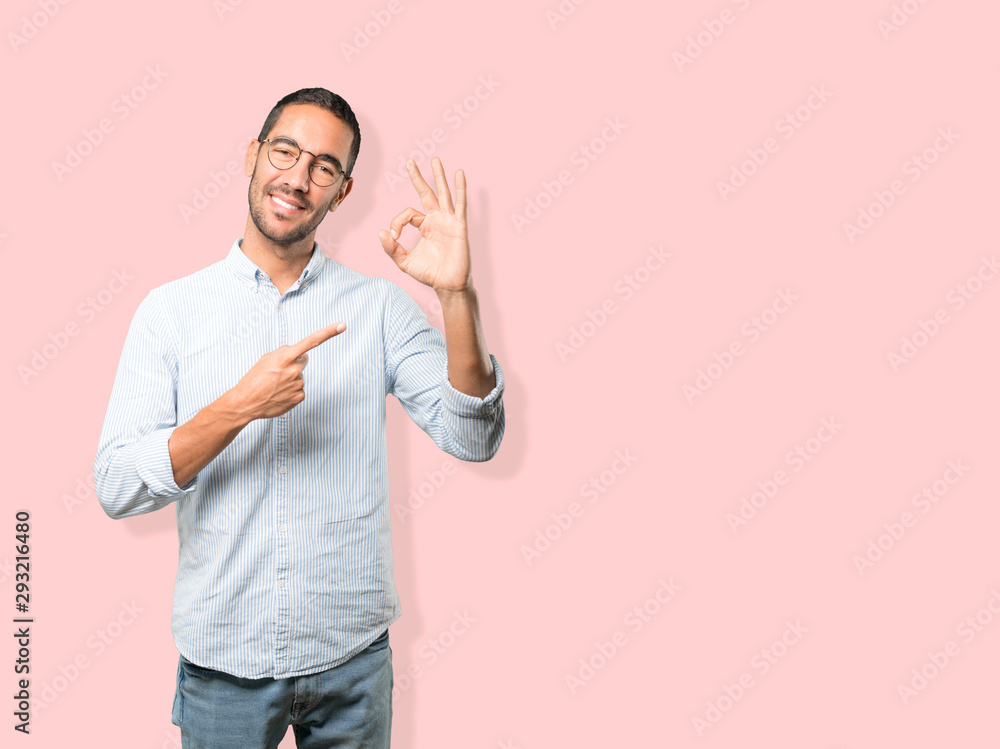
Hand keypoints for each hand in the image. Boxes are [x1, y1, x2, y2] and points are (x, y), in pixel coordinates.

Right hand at [229, 323, 345, 420]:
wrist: (245, 403)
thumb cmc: (253, 379)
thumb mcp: (266, 359)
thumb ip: (284, 352)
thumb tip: (298, 354)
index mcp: (285, 357)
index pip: (311, 341)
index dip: (328, 332)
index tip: (342, 326)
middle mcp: (295, 370)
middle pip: (303, 360)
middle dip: (295, 362)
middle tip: (278, 372)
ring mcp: (298, 384)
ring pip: (300, 376)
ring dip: (291, 378)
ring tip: (274, 385)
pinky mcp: (300, 397)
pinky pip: (299, 389)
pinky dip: (291, 390)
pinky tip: (279, 393)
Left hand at [378, 157, 470, 291]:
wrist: (447, 285)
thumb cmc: (429, 274)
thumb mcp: (404, 261)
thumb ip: (391, 248)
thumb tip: (381, 232)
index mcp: (425, 226)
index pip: (408, 213)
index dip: (397, 221)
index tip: (394, 235)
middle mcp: (437, 220)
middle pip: (426, 193)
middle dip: (418, 177)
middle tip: (410, 161)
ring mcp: (448, 221)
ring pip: (443, 194)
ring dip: (439, 176)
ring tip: (435, 160)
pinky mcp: (459, 226)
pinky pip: (460, 204)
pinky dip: (460, 189)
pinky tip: (459, 174)